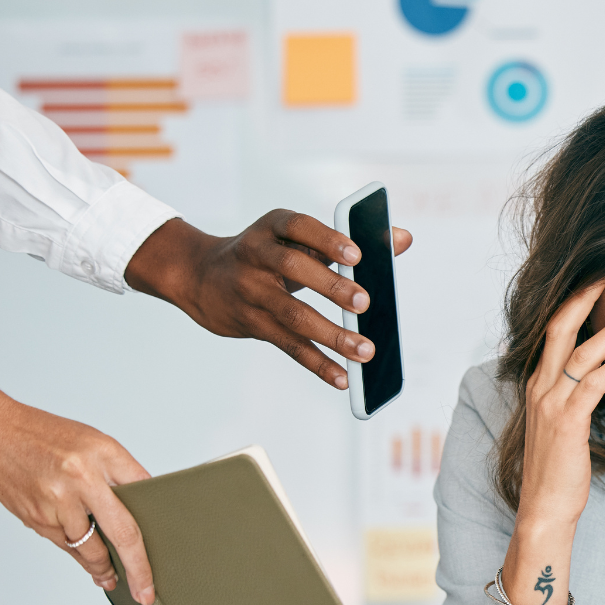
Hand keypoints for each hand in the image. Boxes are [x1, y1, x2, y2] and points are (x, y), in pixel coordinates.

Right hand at [0, 364, 154, 603]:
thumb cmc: (48, 436)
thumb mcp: (96, 443)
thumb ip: (123, 473)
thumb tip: (148, 505)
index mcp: (102, 456)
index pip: (142, 498)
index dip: (156, 527)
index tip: (166, 553)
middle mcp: (80, 481)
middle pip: (121, 534)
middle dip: (136, 569)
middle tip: (145, 593)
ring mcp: (55, 503)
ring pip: (89, 548)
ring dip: (103, 568)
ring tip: (113, 579)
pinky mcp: (36, 519)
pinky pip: (65, 546)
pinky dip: (79, 556)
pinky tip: (89, 564)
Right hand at [124, 211, 413, 389]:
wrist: (201, 276)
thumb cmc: (269, 254)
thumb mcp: (298, 238)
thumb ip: (350, 240)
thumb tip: (403, 239)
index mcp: (273, 227)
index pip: (298, 226)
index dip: (326, 239)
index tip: (356, 254)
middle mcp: (256, 256)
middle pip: (294, 268)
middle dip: (331, 286)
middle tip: (364, 302)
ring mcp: (251, 291)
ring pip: (293, 314)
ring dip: (331, 335)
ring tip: (365, 350)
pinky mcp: (251, 323)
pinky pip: (288, 345)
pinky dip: (317, 363)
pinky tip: (342, 377)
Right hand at [501, 280, 604, 604]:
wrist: (544, 508)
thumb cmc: (560, 469)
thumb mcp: (564, 425)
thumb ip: (576, 397)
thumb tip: (600, 377)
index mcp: (538, 385)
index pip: (553, 333)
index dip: (574, 305)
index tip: (598, 283)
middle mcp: (540, 387)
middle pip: (558, 329)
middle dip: (584, 299)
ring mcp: (551, 404)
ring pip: (579, 353)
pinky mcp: (567, 422)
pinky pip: (592, 385)